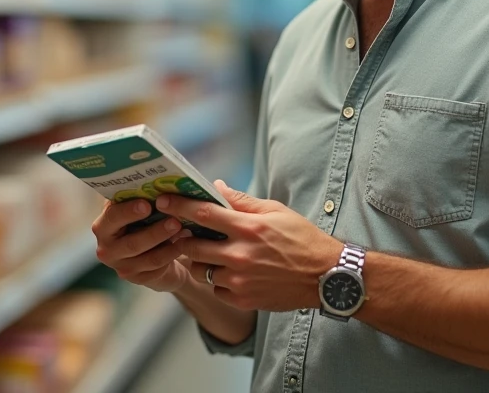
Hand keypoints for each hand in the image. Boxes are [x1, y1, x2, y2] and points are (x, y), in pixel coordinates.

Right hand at [91, 199, 193, 292]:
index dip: (129, 211)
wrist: (151, 249)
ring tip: (184, 230)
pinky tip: (185, 243)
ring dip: (168, 243)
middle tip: (174, 219)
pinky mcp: (138, 279)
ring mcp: (122, 267)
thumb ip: (140, 198)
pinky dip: (173, 254)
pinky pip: (158, 268)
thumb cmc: (143, 221)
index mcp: (103, 226)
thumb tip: (159, 185)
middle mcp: (107, 249)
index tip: (147, 204)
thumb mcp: (137, 210)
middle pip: (132, 243)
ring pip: (148, 258)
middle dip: (155, 231)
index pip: (112, 218)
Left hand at [156, 181, 341, 311]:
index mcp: (248, 228)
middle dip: (183, 238)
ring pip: (201, 270)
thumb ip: (242, 201)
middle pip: (192, 246)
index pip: (203, 214)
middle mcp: (240, 255)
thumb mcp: (275, 211)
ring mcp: (240, 280)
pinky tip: (232, 273)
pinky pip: (216, 289)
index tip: (163, 201)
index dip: (178, 206)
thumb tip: (216, 188)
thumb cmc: (302, 239)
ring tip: (213, 254)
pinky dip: (218, 281)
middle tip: (183, 232)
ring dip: (202, 261)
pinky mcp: (243, 299)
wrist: (325, 276)